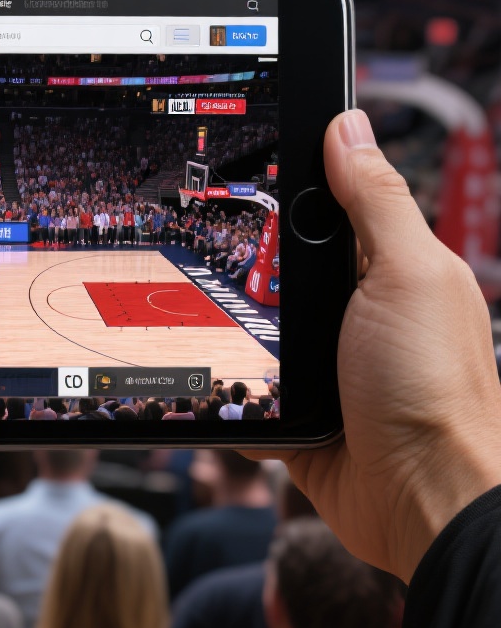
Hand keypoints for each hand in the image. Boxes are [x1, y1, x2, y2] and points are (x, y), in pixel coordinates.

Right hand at [243, 110, 500, 582]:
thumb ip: (374, 202)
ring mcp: (324, 364)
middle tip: (210, 251)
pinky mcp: (297, 411)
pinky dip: (228, 381)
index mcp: (387, 268)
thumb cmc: (431, 389)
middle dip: (246, 262)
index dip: (290, 183)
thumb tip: (347, 125)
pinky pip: (246, 384)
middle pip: (279, 265)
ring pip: (254, 324)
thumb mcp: (405, 275)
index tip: (240, 166)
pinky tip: (209, 370)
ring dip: (232, 325)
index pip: (330, 206)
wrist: (421, 502)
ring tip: (197, 312)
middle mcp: (355, 312)